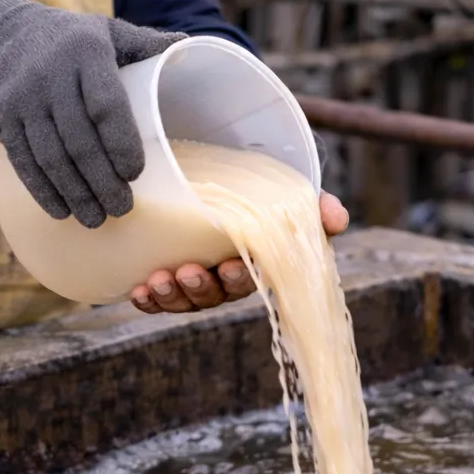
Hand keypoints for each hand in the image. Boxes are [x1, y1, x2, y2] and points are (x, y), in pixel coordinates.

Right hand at [0, 0, 183, 228]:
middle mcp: (51, 75)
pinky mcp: (2, 118)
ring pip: (52, 158)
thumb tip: (189, 45)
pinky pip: (24, 162)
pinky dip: (44, 192)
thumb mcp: (106, 30)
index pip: (106, 105)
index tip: (134, 174)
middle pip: (79, 142)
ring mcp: (22, 98)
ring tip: (96, 219)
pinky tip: (62, 211)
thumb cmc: (69, 39)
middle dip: (102, 183)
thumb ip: (145, 42)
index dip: (121, 145)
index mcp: (86, 51)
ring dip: (76, 195)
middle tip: (122, 209)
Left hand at [129, 192, 348, 313]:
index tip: (229, 266)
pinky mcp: (166, 275)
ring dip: (171, 295)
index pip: (250, 279)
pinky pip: (157, 298)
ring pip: (184, 300)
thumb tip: (336, 219)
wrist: (217, 173)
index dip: (239, 278)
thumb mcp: (288, 193)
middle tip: (187, 271)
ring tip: (157, 280)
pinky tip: (137, 292)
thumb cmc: (258, 191)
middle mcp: (224, 277)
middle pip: (214, 294)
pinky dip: (147, 301)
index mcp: (254, 264)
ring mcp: (194, 279)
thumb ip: (315, 206)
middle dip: (200, 288)